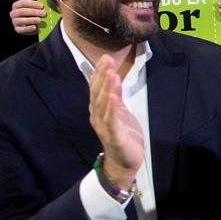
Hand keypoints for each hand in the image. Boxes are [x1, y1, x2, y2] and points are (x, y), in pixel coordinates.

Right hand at [10, 0, 44, 34]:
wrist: (34, 25)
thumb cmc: (35, 14)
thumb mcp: (36, 8)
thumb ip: (39, 5)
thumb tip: (44, 3)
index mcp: (17, 5)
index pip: (23, 3)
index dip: (33, 4)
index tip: (42, 6)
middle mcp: (14, 13)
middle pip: (22, 11)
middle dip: (33, 12)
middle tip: (43, 13)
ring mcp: (14, 22)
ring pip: (20, 20)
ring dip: (31, 20)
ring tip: (39, 20)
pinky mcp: (18, 29)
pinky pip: (22, 29)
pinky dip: (28, 28)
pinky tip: (35, 27)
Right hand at [89, 55, 142, 188]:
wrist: (124, 162)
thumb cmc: (122, 134)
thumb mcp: (119, 110)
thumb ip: (115, 94)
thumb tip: (112, 75)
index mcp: (99, 110)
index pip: (96, 88)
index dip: (99, 73)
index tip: (104, 57)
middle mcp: (98, 116)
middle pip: (98, 93)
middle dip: (102, 76)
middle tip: (107, 60)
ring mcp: (105, 127)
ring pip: (103, 105)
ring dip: (107, 89)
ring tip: (111, 74)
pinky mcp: (114, 137)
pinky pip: (112, 122)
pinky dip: (112, 110)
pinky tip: (114, 99)